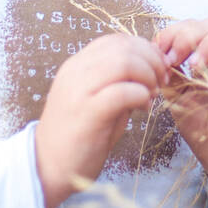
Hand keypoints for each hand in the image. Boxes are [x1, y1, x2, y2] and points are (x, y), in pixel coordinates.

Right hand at [33, 33, 168, 207]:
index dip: (143, 49)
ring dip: (147, 76)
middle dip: (151, 61)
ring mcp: (79, 90)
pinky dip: (140, 95)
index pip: (115, 40)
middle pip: (123, 47)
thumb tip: (150, 72)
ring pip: (124, 63)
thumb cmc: (77, 136)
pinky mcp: (87, 112)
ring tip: (152, 94)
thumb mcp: (97, 100)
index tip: (156, 68)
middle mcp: (76, 71)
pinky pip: (122, 91)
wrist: (46, 167)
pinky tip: (143, 107)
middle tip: (160, 81)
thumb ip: (118, 83)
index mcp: (77, 65)